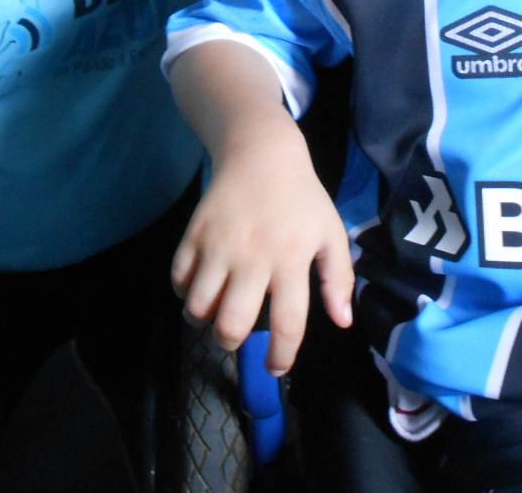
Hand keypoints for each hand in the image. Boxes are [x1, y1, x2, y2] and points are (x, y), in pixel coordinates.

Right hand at [170, 123, 353, 376]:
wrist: (261, 153)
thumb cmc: (301, 197)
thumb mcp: (331, 233)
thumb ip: (339, 279)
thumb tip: (343, 322)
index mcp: (291, 260)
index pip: (287, 323)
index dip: (281, 356)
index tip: (276, 368)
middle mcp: (252, 258)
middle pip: (230, 325)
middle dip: (230, 344)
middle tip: (235, 337)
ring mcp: (218, 246)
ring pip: (197, 307)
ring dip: (203, 321)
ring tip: (213, 314)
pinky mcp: (193, 234)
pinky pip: (178, 279)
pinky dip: (184, 293)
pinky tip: (198, 288)